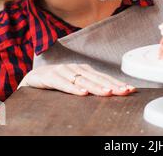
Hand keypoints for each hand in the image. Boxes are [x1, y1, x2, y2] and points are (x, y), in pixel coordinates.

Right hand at [18, 64, 136, 96]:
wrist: (32, 78)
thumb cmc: (58, 82)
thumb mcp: (76, 84)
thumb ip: (90, 86)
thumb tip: (112, 93)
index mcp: (84, 70)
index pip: (104, 77)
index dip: (117, 83)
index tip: (130, 89)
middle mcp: (76, 68)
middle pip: (96, 78)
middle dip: (112, 85)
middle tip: (124, 91)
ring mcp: (63, 71)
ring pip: (82, 81)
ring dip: (96, 87)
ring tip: (108, 92)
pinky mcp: (50, 76)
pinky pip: (63, 84)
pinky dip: (73, 89)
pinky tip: (83, 93)